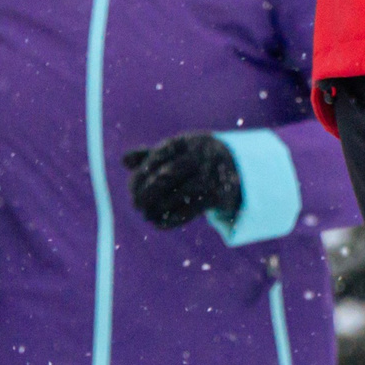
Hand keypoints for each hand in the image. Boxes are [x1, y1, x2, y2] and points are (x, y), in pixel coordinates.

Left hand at [123, 133, 242, 229]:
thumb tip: (124, 160)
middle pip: (169, 173)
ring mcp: (213, 175)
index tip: (131, 187)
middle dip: (149, 190)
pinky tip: (159, 223)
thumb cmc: (200, 161)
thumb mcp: (178, 154)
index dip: (144, 171)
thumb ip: (151, 157)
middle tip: (135, 204)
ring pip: (180, 193)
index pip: (161, 153)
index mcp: (190, 141)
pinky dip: (173, 218)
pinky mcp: (219, 194)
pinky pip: (192, 209)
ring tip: (146, 215)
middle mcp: (203, 155)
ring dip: (159, 207)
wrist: (240, 170)